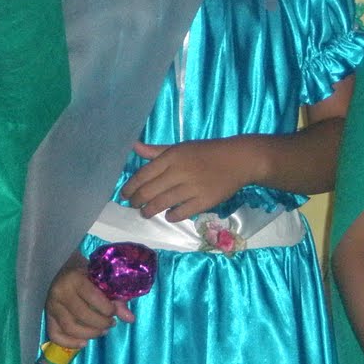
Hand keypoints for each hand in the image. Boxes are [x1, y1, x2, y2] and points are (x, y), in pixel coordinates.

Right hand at [45, 255, 132, 349]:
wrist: (64, 270)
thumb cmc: (87, 275)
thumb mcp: (102, 281)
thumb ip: (116, 299)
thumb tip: (130, 319)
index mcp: (74, 278)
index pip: (92, 297)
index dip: (107, 308)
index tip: (114, 312)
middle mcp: (60, 292)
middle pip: (82, 315)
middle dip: (101, 323)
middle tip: (111, 323)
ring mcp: (51, 306)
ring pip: (70, 327)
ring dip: (90, 334)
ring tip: (102, 331)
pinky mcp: (48, 317)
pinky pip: (56, 335)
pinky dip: (70, 343)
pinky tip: (84, 342)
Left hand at [120, 138, 262, 221]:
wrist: (239, 160)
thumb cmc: (206, 152)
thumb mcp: (181, 147)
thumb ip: (156, 151)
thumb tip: (134, 147)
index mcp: (172, 157)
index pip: (143, 174)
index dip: (130, 187)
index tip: (124, 195)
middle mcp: (180, 172)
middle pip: (149, 191)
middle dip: (137, 202)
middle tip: (134, 206)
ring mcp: (192, 188)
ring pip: (162, 204)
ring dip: (150, 211)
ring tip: (145, 213)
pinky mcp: (205, 201)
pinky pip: (182, 213)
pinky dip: (171, 216)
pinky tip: (168, 215)